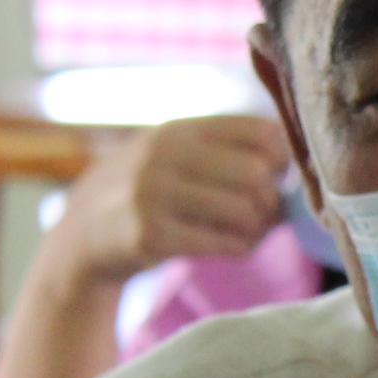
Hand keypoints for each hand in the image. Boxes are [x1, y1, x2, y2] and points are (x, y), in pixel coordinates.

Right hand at [44, 114, 293, 288]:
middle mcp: (165, 154)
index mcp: (180, 129)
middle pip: (257, 174)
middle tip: (266, 213)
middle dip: (272, 199)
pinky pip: (225, 243)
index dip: (282, 158)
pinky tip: (233, 246)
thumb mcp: (174, 156)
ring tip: (249, 231)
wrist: (82, 236)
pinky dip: (241, 247)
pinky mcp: (151, 234)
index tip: (276, 176)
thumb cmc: (147, 194)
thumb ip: (224, 152)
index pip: (260, 131)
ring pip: (245, 210)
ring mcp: (154, 193)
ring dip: (259, 228)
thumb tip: (295, 166)